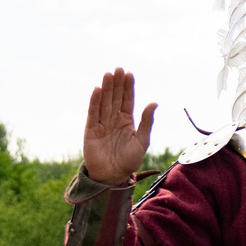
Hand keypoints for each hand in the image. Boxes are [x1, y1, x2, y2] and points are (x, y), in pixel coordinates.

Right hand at [82, 69, 156, 187]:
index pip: (127, 100)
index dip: (128, 87)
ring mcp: (102, 124)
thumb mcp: (142, 141)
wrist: (113, 176)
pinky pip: (93, 113)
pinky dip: (95, 101)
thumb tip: (154, 103)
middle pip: (115, 98)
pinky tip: (98, 89)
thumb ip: (147, 122)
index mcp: (127, 121)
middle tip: (119, 68)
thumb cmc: (129, 161)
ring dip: (106, 88)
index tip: (129, 73)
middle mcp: (114, 120)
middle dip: (117, 84)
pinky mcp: (91, 130)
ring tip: (109, 74)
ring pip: (104, 102)